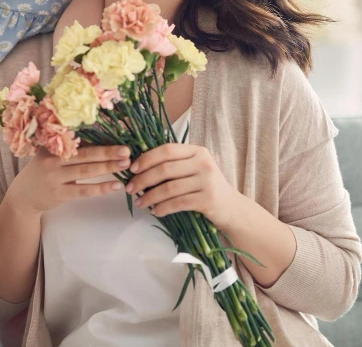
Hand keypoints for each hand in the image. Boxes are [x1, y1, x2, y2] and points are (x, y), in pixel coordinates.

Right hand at [7, 145, 130, 215]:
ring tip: (125, 164)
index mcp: (52, 145)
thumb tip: (103, 137)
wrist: (24, 195)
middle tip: (126, 150)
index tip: (116, 133)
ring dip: (107, 167)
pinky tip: (115, 185)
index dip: (98, 137)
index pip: (78, 139)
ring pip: (86, 171)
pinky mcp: (59, 194)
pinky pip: (84, 191)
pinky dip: (101, 188)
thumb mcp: (51, 154)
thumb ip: (70, 147)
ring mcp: (55, 177)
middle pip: (85, 154)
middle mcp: (52, 160)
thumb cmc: (43, 170)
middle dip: (107, 152)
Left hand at [126, 143, 244, 228]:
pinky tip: (155, 211)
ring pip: (169, 187)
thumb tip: (139, 167)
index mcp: (197, 151)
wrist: (231, 207)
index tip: (132, 169)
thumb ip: (174, 164)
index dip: (147, 158)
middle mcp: (203, 163)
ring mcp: (207, 181)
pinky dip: (163, 208)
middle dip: (143, 179)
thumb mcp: (194, 169)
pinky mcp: (208, 199)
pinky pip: (177, 203)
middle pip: (165, 169)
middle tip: (130, 188)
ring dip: (150, 196)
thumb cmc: (206, 187)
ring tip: (139, 202)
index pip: (167, 149)